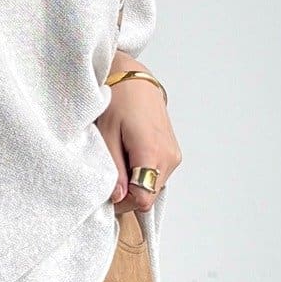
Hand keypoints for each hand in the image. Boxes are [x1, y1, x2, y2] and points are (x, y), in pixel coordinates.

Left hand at [95, 65, 181, 215]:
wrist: (135, 79)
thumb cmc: (119, 99)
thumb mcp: (107, 134)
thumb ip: (114, 170)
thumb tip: (118, 197)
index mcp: (153, 153)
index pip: (142, 199)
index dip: (123, 202)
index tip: (108, 191)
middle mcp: (169, 158)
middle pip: (148, 195)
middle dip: (127, 192)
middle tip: (110, 171)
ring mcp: (173, 156)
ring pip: (152, 187)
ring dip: (134, 182)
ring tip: (120, 156)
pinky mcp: (173, 154)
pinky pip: (156, 176)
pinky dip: (141, 173)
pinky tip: (130, 155)